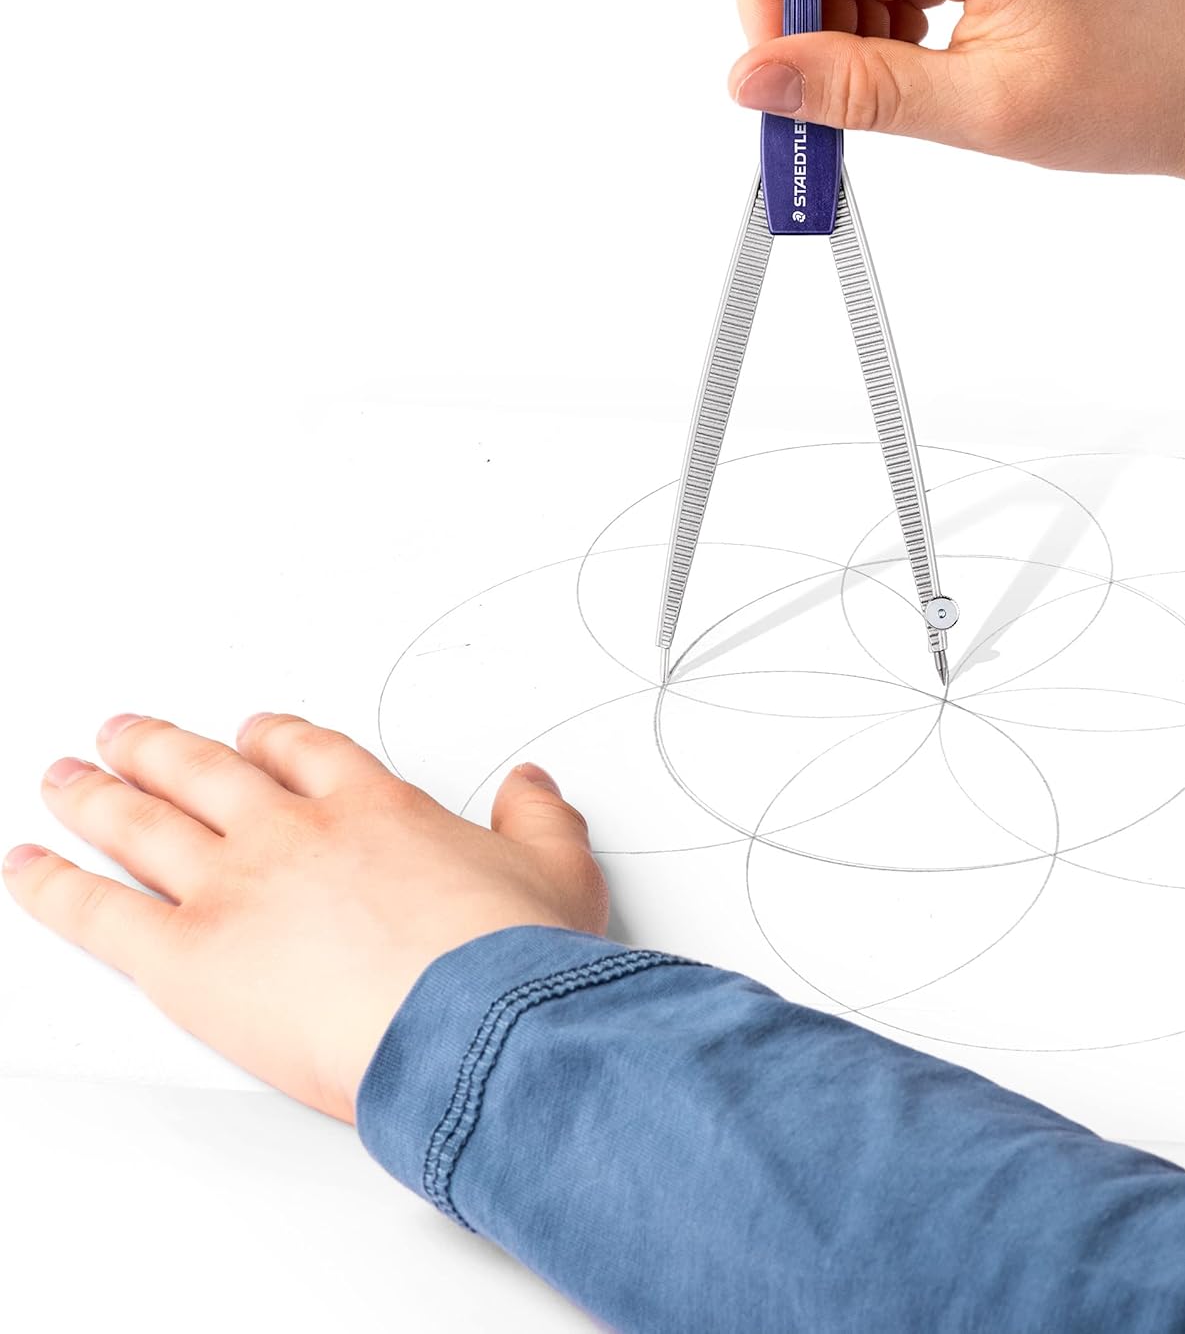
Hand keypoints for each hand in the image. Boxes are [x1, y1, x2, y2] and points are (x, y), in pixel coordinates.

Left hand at [4, 713, 606, 1123]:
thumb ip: (540, 817)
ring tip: (63, 776)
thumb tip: (535, 785)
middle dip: (158, 747)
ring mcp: (234, 888)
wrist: (474, 1025)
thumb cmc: (510, 957)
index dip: (270, 737)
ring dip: (95, 793)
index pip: (304, 751)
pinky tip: (27, 864)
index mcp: (372, 807)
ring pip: (143, 822)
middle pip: (205, 770)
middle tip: (124, 732)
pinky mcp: (188, 958)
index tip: (252, 734)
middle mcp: (292, 832)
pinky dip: (53, 884)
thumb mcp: (557, 870)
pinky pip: (98, 910)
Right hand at [730, 0, 1184, 218]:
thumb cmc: (1141, 93)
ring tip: (896, 92)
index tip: (774, 81)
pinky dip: (895, 6)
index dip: (768, 3)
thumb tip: (753, 79)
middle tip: (830, 110)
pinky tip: (926, 59)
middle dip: (812, 20)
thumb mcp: (981, 110)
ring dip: (854, 19)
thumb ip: (857, 91)